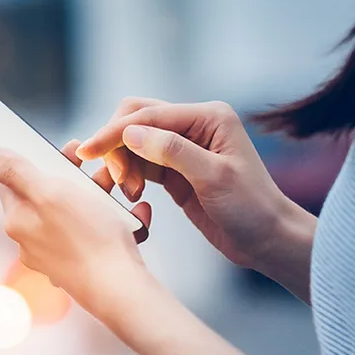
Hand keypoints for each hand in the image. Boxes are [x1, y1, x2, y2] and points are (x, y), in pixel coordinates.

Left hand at [0, 140, 152, 319]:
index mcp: (18, 221)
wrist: (122, 289)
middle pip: (48, 195)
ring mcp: (59, 254)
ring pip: (76, 211)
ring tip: (118, 191)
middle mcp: (33, 241)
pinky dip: (114, 219)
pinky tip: (130, 216)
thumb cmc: (89, 241)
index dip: (37, 159)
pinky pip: (98, 231)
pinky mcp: (83, 263)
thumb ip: (14, 170)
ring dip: (98, 196)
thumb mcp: (49, 193)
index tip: (62, 151)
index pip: (13, 180)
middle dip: (75, 177)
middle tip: (97, 168)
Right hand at [76, 98, 293, 270]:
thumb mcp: (214, 177)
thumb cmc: (251, 208)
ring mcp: (185, 148)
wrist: (267, 240)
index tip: (87, 151)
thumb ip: (172, 151)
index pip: (149, 114)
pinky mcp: (177, 171)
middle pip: (137, 120)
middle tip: (113, 180)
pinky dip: (130, 176)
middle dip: (117, 146)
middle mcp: (195, 125)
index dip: (115, 131)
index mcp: (209, 116)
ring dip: (122, 165)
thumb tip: (130, 132)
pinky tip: (131, 196)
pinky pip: (142, 164)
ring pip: (135, 144)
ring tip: (128, 194)